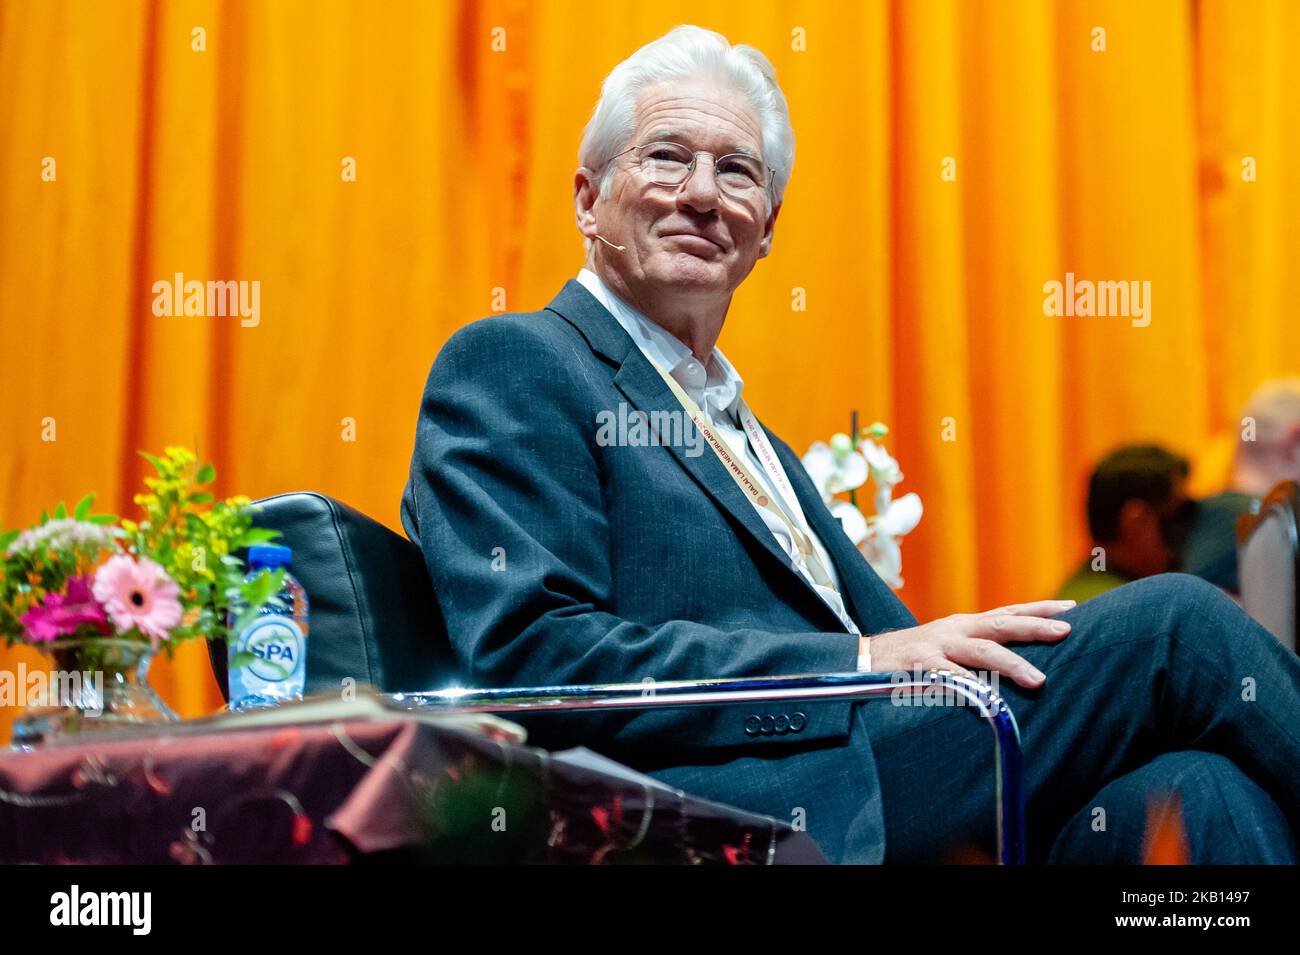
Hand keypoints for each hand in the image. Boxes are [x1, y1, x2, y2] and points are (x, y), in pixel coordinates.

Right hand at [866, 600, 1075, 688]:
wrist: (864, 660)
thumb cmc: (913, 659)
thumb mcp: (948, 647)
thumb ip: (978, 651)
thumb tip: (1018, 662)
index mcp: (965, 625)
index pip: (1008, 612)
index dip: (1038, 609)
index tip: (1071, 609)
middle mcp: (956, 630)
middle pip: (1001, 624)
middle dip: (1034, 627)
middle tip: (1066, 631)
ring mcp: (939, 646)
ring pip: (981, 652)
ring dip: (1011, 664)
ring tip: (1038, 680)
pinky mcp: (921, 666)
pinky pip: (949, 678)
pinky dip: (970, 688)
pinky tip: (988, 701)